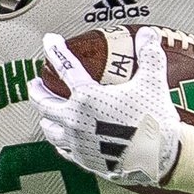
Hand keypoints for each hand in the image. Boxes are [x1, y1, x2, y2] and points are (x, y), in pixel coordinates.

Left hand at [37, 28, 181, 187]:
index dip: (54, 50)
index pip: (65, 67)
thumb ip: (148, 54)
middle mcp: (76, 120)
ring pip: (49, 129)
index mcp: (88, 97)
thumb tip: (148, 34)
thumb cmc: (154, 120)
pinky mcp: (84, 160)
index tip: (49, 40)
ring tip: (44, 112)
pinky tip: (61, 139)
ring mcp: (78, 142)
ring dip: (45, 117)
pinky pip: (63, 149)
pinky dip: (59, 140)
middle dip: (36, 91)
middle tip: (35, 84)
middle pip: (44, 103)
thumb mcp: (153, 82)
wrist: (158, 157)